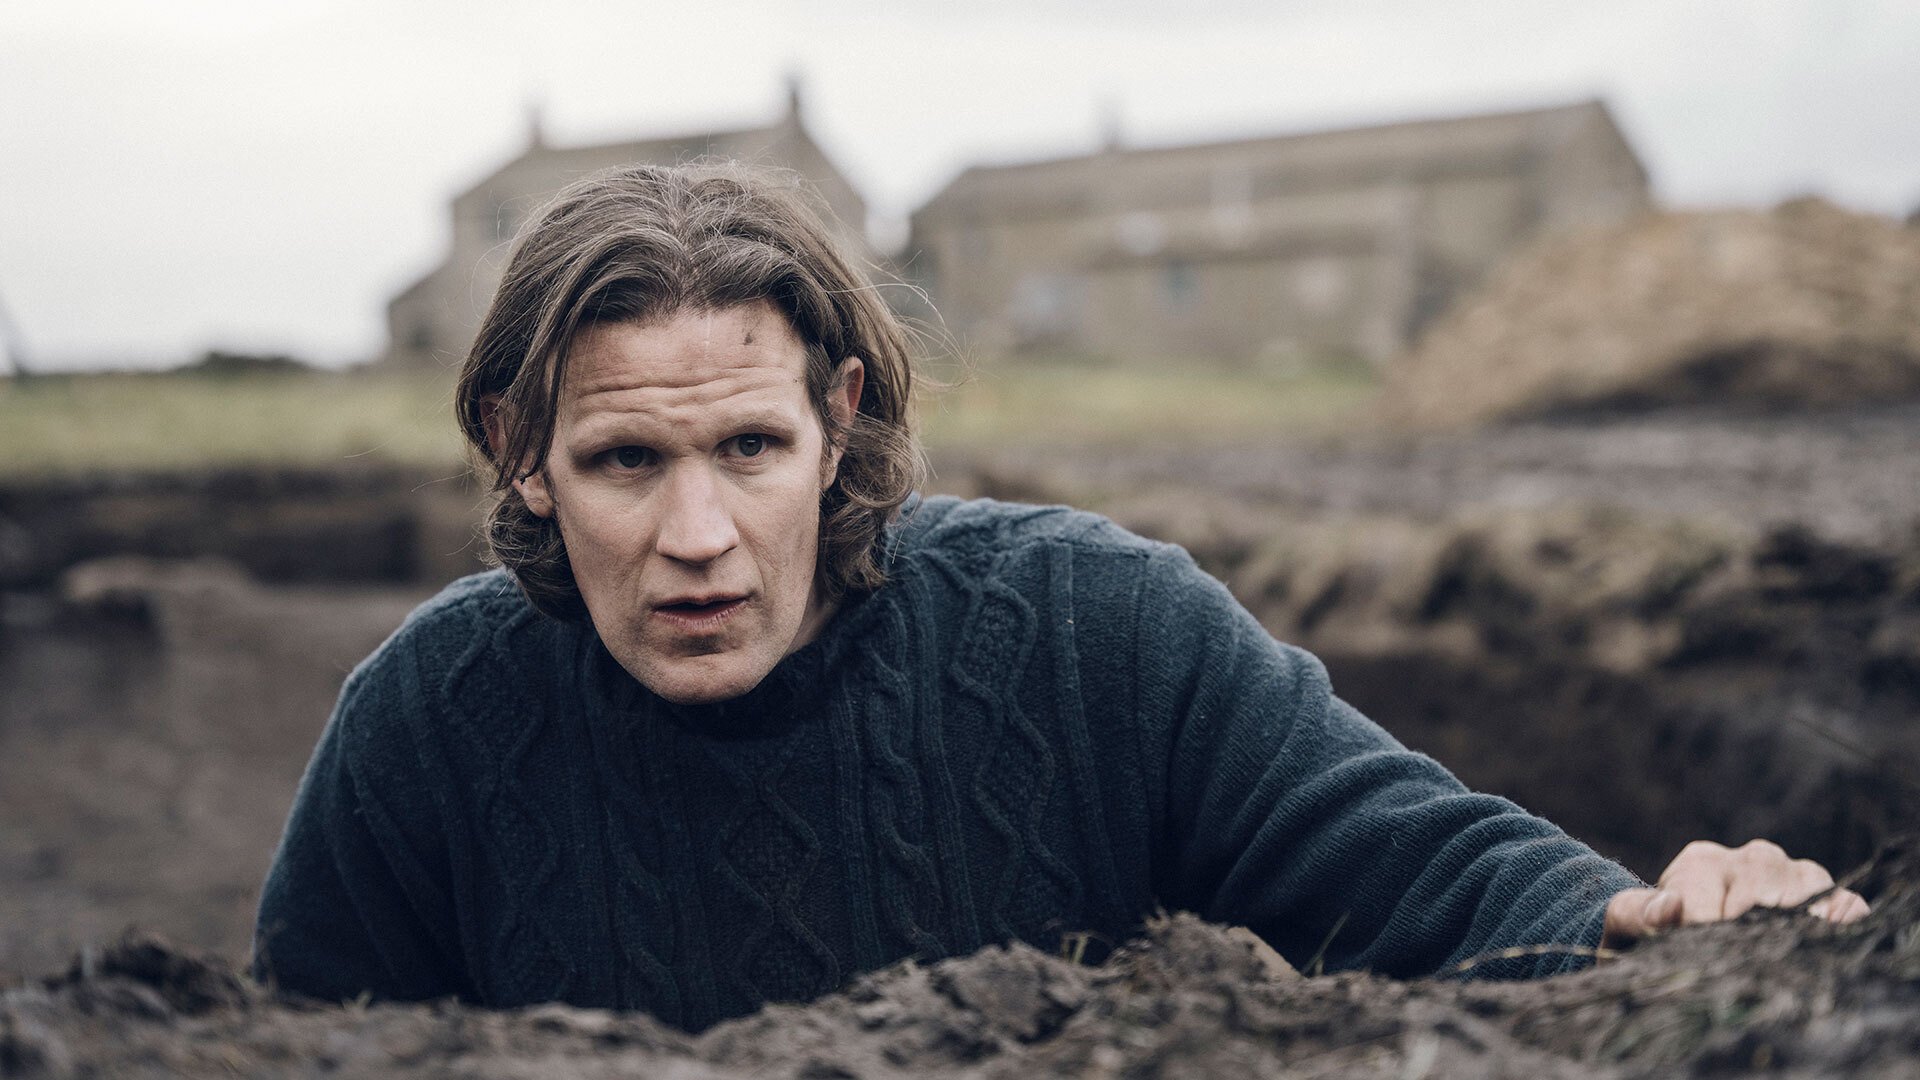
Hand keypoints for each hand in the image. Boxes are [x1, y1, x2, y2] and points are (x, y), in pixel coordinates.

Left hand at [1601, 839, 1869, 947]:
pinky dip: (1841, 917)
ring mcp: (1787, 873)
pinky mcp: (1818, 896)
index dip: (1708, 926)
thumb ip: (1634, 914)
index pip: (1713, 891)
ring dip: (1798, 921)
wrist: (1674, 933)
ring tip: (1779, 953)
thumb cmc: (1648, 933)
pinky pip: (1841, 900)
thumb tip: (1669, 907)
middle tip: (1740, 960)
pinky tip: (1828, 937)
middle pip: (1765, 886)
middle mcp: (1748, 859)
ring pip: (1807, 885)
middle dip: (1751, 928)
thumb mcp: (1625, 925)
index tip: (1702, 951)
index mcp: (1700, 863)